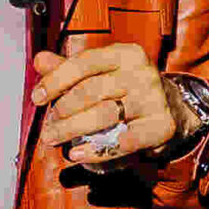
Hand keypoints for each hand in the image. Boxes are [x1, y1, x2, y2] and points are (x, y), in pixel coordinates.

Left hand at [30, 45, 189, 171]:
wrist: (171, 108)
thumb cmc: (126, 88)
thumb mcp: (100, 73)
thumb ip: (69, 69)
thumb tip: (39, 60)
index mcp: (125, 53)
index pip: (84, 62)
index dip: (56, 80)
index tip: (36, 98)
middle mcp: (142, 72)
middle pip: (92, 91)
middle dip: (63, 110)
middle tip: (48, 126)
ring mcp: (154, 98)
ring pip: (104, 116)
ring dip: (73, 130)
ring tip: (55, 140)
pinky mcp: (162, 125)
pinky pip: (125, 141)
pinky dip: (98, 150)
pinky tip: (79, 154)